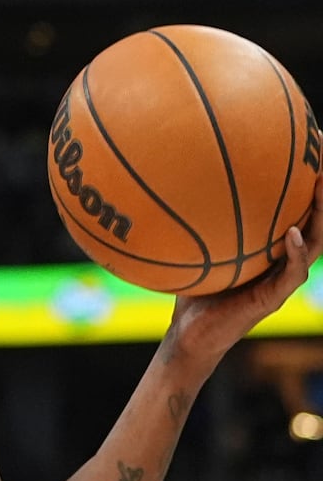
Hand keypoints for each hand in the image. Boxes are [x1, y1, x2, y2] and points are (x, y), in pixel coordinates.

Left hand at [164, 174, 321, 374]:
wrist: (189, 335)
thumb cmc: (191, 290)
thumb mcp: (194, 249)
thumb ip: (194, 223)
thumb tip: (172, 182)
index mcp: (269, 248)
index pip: (295, 209)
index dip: (305, 182)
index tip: (309, 145)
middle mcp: (281, 260)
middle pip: (315, 220)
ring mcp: (281, 280)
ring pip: (315, 244)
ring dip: (321, 216)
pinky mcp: (272, 299)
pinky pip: (292, 274)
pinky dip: (296, 253)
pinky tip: (295, 233)